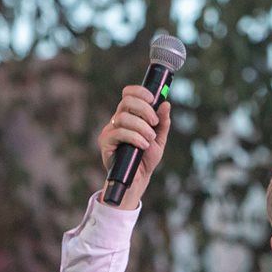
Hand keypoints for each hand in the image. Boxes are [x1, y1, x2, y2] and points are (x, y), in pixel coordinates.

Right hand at [97, 88, 171, 208]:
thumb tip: (166, 104)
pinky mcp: (106, 142)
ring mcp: (110, 130)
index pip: (129, 94)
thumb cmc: (146, 158)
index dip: (140, 92)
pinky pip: (119, 132)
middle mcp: (118, 120)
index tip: (153, 99)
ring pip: (123, 117)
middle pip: (126, 101)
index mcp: (130, 115)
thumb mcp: (159, 139)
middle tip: (154, 122)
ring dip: (141, 127)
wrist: (138, 179)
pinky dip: (134, 137)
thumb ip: (163, 122)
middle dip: (144, 109)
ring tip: (150, 139)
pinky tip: (143, 145)